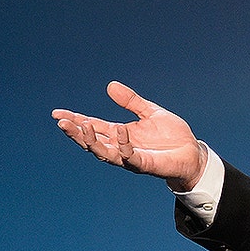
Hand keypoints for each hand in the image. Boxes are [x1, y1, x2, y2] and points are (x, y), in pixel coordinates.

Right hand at [52, 81, 207, 191]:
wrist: (192, 152)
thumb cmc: (171, 135)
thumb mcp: (150, 112)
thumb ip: (131, 101)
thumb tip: (110, 85)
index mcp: (120, 133)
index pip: (93, 126)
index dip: (76, 120)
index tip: (57, 114)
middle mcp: (121, 146)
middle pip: (92, 141)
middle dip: (76, 132)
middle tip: (62, 122)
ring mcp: (131, 157)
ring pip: (104, 153)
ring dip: (92, 141)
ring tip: (82, 127)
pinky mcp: (144, 164)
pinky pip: (130, 156)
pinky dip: (123, 144)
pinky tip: (120, 131)